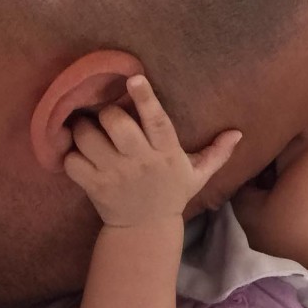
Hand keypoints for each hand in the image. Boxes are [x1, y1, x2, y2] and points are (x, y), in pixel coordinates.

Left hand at [64, 76, 241, 226]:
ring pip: (87, 137)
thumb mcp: (199, 175)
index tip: (134, 78)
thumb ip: (217, 153)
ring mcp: (114, 174)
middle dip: (107, 113)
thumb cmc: (172, 193)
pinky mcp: (93, 186)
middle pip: (115, 123)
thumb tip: (238, 133)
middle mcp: (140, 162)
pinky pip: (71, 161)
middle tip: (108, 118)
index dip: (146, 99)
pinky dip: (69, 154)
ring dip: (84, 130)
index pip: (158, 122)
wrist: (146, 229)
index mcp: (166, 154)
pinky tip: (79, 154)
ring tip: (91, 134)